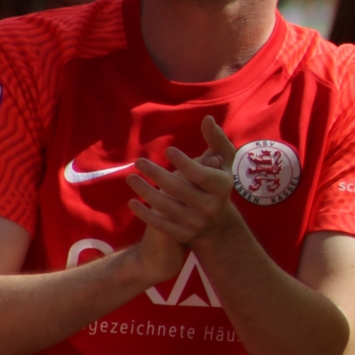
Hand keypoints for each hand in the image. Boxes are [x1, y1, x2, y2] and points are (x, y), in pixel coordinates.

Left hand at [126, 117, 248, 255]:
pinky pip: (161, 225)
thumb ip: (216, 140)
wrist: (218, 225)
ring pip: (167, 207)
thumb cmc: (216, 183)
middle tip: (139, 161)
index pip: (201, 175)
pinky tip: (133, 202)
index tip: (168, 150)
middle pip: (180, 190)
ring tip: (131, 178)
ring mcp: (197, 223)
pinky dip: (145, 214)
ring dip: (146, 192)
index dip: (185, 163)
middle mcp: (211, 207)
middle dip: (157, 174)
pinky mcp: (184, 235)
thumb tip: (207, 119)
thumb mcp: (224, 163)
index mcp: (221, 187)